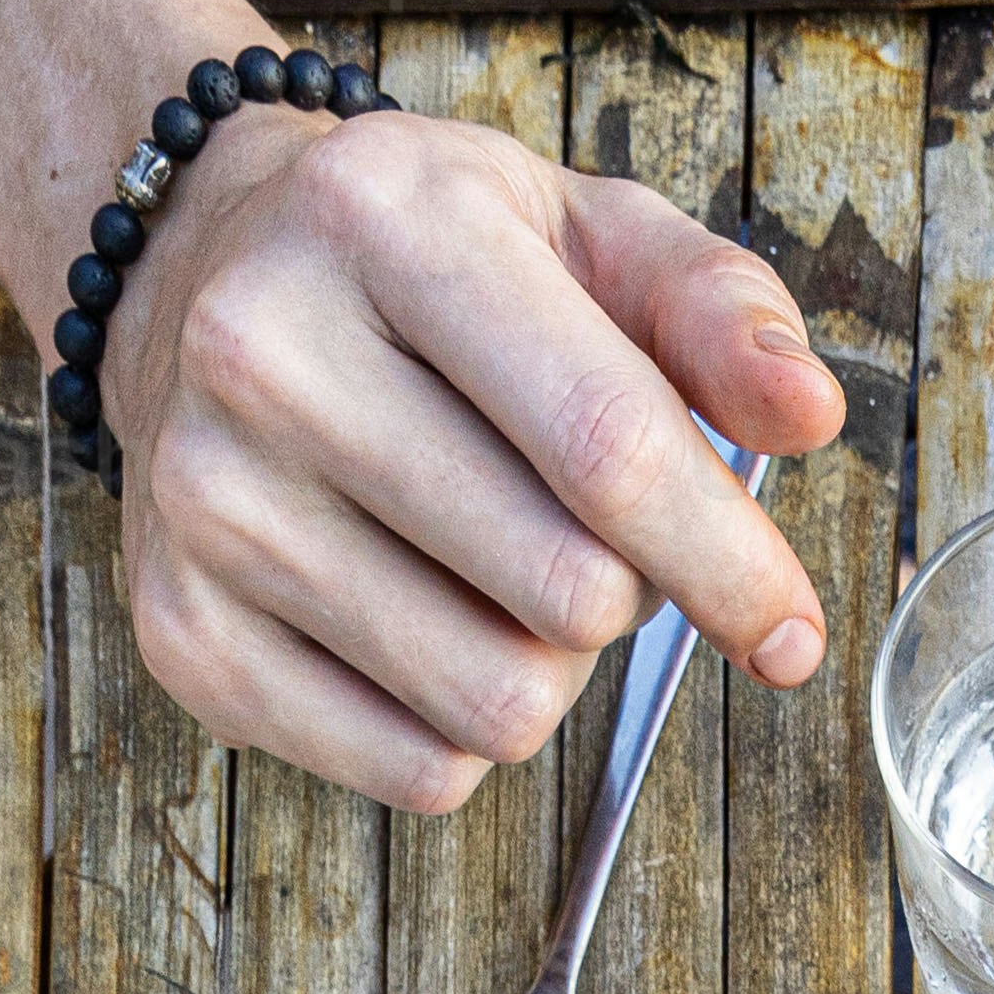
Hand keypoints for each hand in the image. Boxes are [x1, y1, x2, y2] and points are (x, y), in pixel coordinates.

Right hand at [99, 99, 842, 807]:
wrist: (195, 278)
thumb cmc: (426, 266)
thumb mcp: (578, 230)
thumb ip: (714, 309)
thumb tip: (808, 413)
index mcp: (386, 220)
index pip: (606, 447)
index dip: (728, 565)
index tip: (793, 631)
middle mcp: (267, 352)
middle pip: (564, 598)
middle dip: (623, 596)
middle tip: (584, 536)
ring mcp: (209, 504)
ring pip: (494, 708)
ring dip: (545, 672)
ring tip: (497, 575)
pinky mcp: (184, 635)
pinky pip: (415, 772)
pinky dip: (460, 731)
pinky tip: (423, 625)